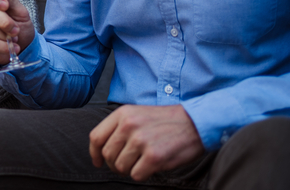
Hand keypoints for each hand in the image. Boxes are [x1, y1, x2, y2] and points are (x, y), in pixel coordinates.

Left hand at [89, 105, 204, 180]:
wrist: (195, 122)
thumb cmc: (165, 121)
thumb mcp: (137, 114)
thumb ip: (118, 128)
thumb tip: (101, 151)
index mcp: (122, 114)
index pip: (96, 137)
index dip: (94, 154)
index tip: (98, 162)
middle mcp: (129, 126)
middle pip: (108, 155)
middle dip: (114, 165)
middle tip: (127, 164)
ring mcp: (141, 141)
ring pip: (121, 167)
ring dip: (129, 170)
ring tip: (141, 163)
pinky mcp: (154, 157)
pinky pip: (136, 175)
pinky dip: (142, 175)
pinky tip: (151, 167)